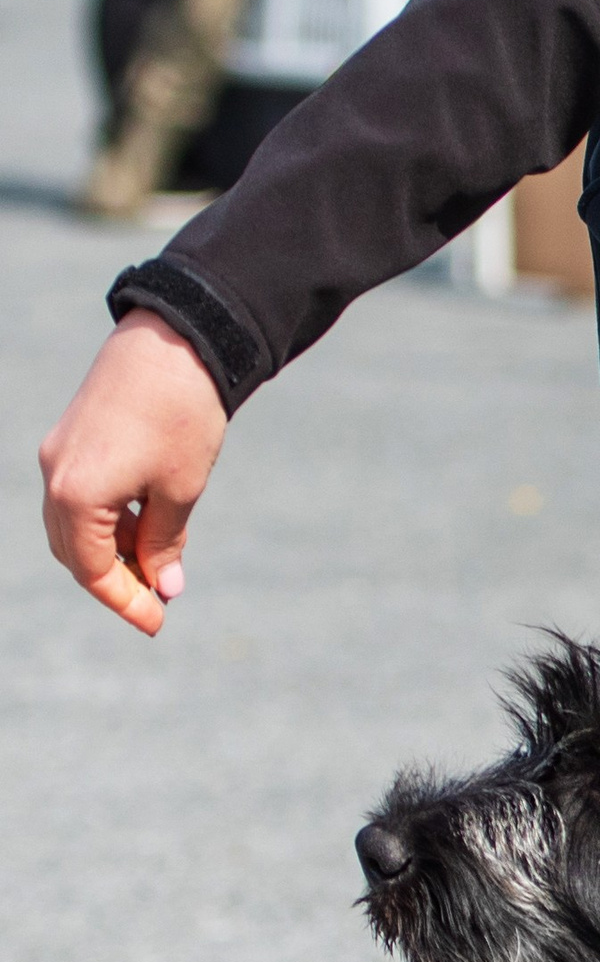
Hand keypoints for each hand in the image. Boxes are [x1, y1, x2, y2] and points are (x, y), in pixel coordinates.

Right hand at [38, 312, 229, 635]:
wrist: (174, 339)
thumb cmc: (181, 416)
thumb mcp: (180, 490)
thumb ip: (164, 543)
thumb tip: (164, 586)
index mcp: (76, 497)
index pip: (92, 571)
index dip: (125, 602)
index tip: (158, 622)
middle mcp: (54, 477)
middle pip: (74, 552)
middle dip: (114, 581)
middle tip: (157, 599)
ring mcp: (58, 454)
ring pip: (72, 525)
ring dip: (109, 551)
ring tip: (157, 563)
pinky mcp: (71, 437)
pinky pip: (78, 496)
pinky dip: (107, 520)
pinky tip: (146, 523)